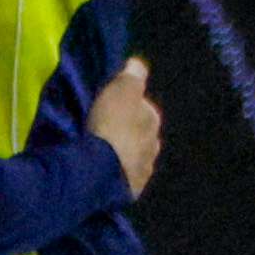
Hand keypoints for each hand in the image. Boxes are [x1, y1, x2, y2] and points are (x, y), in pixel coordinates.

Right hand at [91, 58, 161, 198]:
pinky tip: (102, 170)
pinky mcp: (131, 190)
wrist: (99, 170)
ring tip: (101, 152)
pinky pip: (124, 176)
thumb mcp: (119, 90)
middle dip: (127, 131)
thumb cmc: (109, 125)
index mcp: (153, 119)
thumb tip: (138, 64)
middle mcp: (155, 144)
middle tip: (103, 129)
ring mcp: (144, 169)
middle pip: (140, 132)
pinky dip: (116, 171)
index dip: (126, 105)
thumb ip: (132, 75)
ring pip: (134, 156)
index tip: (109, 106)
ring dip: (122, 153)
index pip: (142, 106)